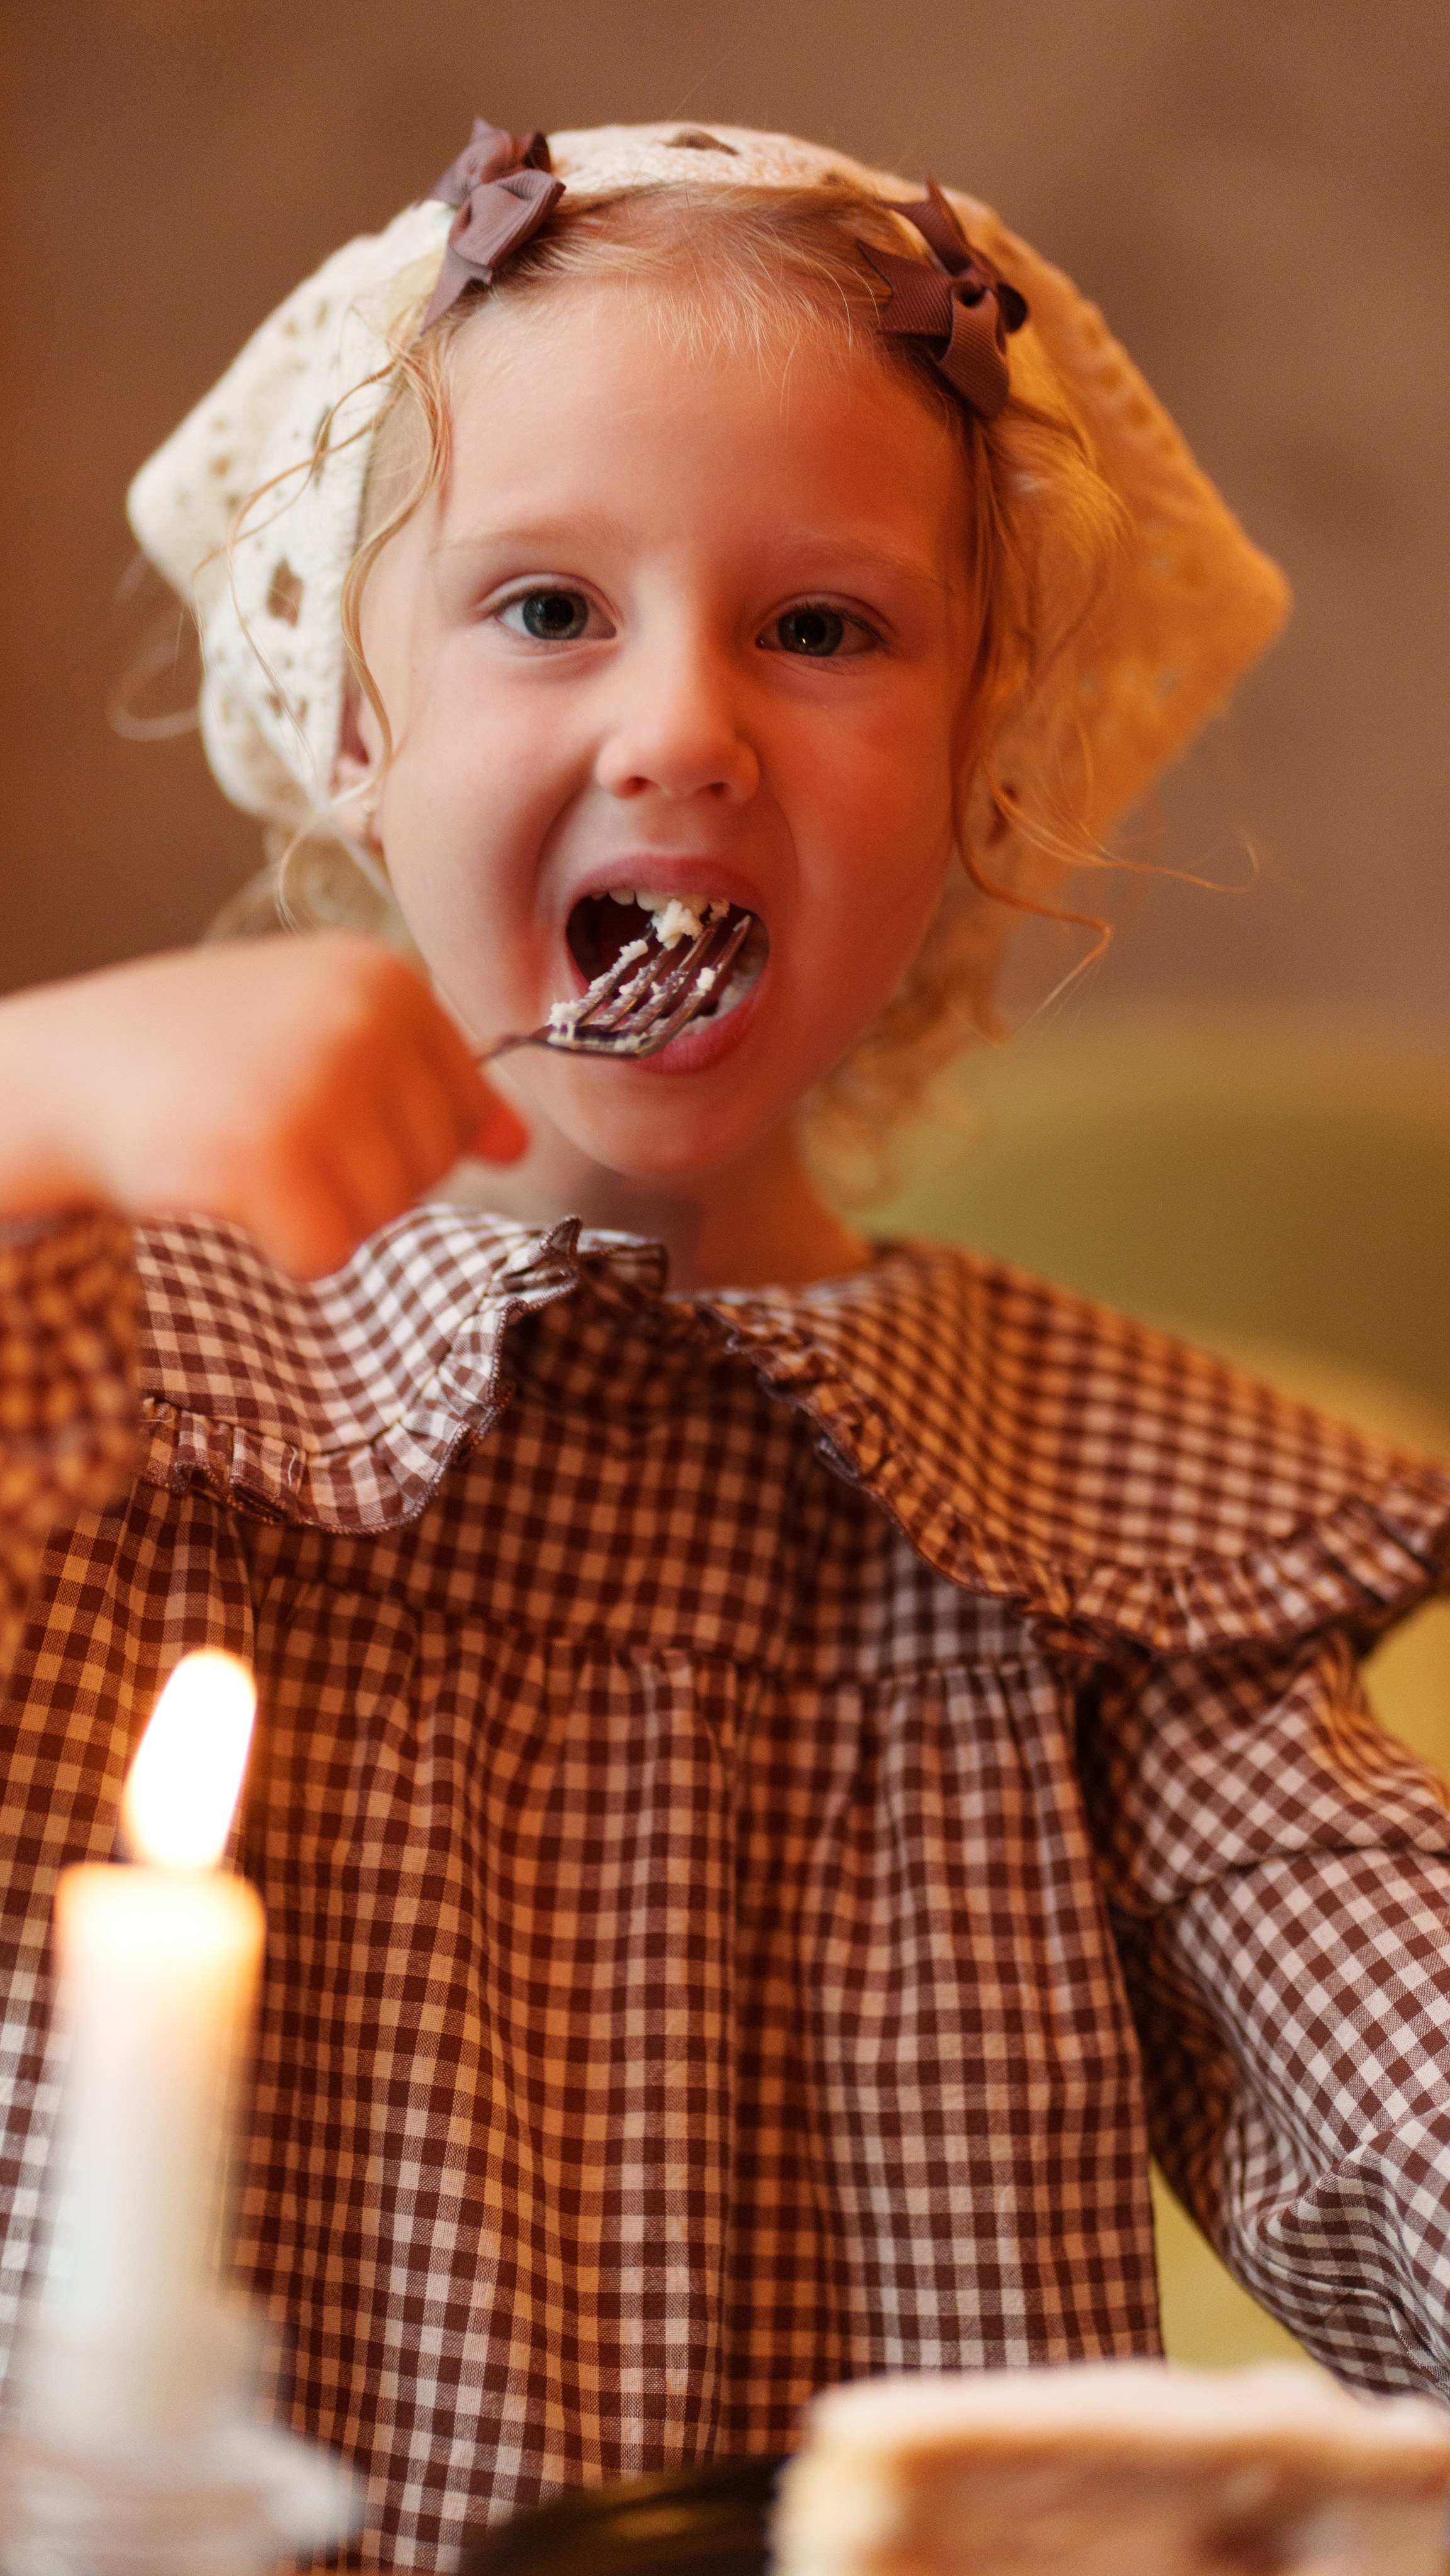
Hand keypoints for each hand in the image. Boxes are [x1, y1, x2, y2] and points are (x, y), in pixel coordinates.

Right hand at [0, 934, 527, 1278]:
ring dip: (320, 1209)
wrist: (57, 1076)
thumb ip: (419, 1075)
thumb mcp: (314, 1031)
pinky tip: (227, 1193)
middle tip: (265, 1131)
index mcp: (379, 976)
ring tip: (244, 1152)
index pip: (463, 1103)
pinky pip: (327, 1254)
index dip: (390, 1128)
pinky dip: (278, 1245)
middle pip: (432, 1166)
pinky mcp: (265, 1163)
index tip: (310, 1101)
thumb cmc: (188, 1056)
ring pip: (386, 1215)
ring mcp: (312, 1088)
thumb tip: (515, 1142)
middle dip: (360, 1174)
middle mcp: (357, 1020)